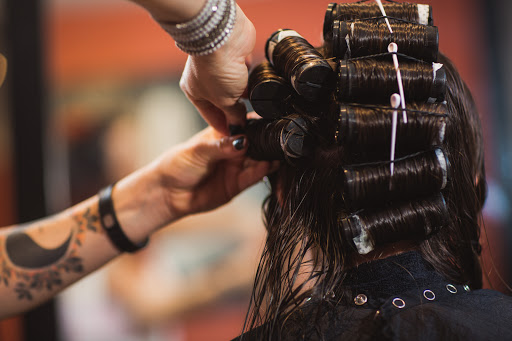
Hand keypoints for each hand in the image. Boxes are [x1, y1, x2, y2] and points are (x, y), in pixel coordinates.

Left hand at [155, 127, 271, 219]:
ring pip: (260, 159)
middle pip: (258, 142)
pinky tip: (269, 166)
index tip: (271, 121)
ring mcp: (237, 166)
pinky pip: (255, 177)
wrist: (167, 193)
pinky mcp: (238, 184)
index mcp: (224, 133)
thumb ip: (221, 146)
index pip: (246, 124)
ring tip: (276, 153)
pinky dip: (264, 171)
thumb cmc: (177, 165)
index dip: (260, 122)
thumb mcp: (198, 151)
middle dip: (268, 141)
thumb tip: (242, 140)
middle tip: (277, 140)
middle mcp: (234, 148)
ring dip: (270, 157)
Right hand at [179, 5, 255, 134]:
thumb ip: (233, 115)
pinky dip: (250, 81)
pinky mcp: (236, 58)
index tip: (236, 138)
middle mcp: (205, 80)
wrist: (224, 35)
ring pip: (235, 89)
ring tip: (255, 110)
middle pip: (223, 103)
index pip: (211, 116)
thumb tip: (239, 126)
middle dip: (235, 113)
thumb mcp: (225, 101)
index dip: (224, 127)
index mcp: (194, 93)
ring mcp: (221, 68)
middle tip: (249, 126)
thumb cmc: (215, 68)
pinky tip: (258, 89)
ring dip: (243, 97)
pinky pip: (245, 74)